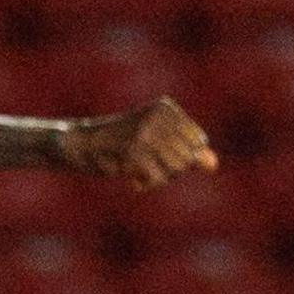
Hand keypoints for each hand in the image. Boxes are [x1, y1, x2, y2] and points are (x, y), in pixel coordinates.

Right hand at [58, 97, 216, 188]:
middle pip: (187, 158)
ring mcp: (144, 133)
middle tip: (146, 166)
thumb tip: (214, 165)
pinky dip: (145, 184)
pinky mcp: (131, 151)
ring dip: (157, 179)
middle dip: (170, 171)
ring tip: (139, 172)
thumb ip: (189, 153)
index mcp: (166, 108)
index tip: (158, 154)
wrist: (79, 145)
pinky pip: (155, 179)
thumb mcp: (157, 145)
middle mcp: (157, 116)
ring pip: (174, 169)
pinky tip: (132, 181)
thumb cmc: (119, 145)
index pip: (197, 143)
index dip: (182, 158)